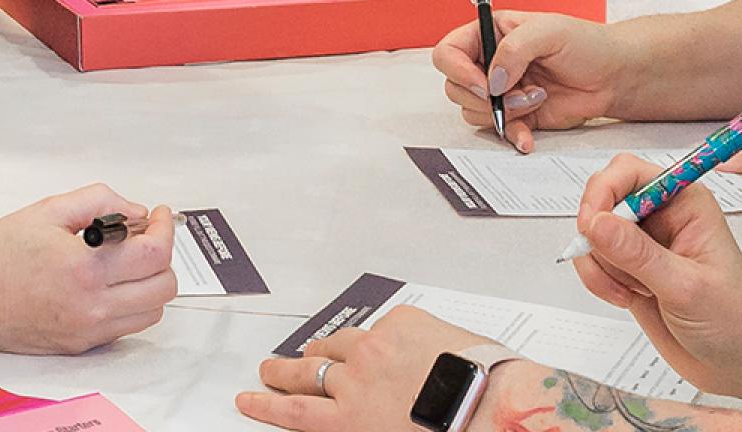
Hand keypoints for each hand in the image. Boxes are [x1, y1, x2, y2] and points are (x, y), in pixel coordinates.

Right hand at [0, 184, 176, 354]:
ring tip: (129, 261)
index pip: (154, 254)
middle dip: (162, 257)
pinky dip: (130, 304)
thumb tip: (135, 212)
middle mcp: (91, 306)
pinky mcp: (79, 345)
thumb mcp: (49, 210)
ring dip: (150, 284)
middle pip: (162, 287)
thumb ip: (100, 202)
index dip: (165, 230)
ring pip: (151, 312)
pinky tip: (109, 283)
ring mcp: (87, 330)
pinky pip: (125, 327)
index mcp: (85, 268)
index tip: (159, 216)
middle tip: (146, 237)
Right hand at [237, 307, 502, 430]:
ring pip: (337, 343)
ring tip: (320, 352)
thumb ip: (360, 425)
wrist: (492, 403)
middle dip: (281, 371)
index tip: (248, 398)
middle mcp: (355, 379)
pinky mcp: (402, 321)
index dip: (266, 406)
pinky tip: (388, 344)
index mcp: (350, 419)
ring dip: (325, 350)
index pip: (294, 413)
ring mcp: (376, 345)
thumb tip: (352, 417)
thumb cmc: (450, 431)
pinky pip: (380, 326)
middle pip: (304, 373)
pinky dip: (378, 336)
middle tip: (269, 368)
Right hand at [432, 10, 634, 152]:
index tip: (484, 83)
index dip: (458, 70)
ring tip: (538, 98)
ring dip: (504, 112)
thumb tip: (493, 79)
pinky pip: (496, 131)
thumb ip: (515, 48)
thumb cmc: (585, 43)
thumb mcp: (550, 31)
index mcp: (490, 33)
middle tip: (518, 92)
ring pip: (472, 111)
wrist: (613, 76)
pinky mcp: (515, 115)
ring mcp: (500, 90)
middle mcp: (489, 61)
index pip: (448, 51)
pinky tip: (528, 135)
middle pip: (455, 86)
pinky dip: (511, 134)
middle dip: (485, 96)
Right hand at [571, 154, 741, 396]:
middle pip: (604, 198)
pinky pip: (595, 259)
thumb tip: (596, 222)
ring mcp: (644, 242)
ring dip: (600, 264)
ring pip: (594, 232)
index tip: (593, 226)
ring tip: (634, 292)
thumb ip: (638, 254)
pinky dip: (598, 280)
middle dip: (597, 233)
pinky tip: (627, 298)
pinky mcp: (631, 268)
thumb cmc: (735, 319)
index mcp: (685, 201)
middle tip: (614, 267)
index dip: (604, 192)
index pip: (628, 171)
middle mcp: (662, 214)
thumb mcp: (686, 287)